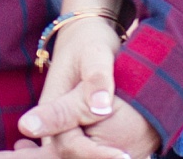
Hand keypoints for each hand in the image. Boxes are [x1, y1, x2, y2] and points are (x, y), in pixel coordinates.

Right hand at [14, 17, 121, 156]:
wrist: (84, 35)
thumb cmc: (88, 41)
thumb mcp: (94, 53)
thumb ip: (96, 78)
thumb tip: (101, 107)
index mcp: (51, 107)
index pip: (68, 145)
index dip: (97, 154)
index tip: (124, 156)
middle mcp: (53, 123)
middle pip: (72, 155)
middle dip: (101, 157)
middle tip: (130, 155)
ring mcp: (65, 127)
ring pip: (79, 154)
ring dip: (102, 155)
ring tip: (131, 152)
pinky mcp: (78, 128)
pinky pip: (89, 146)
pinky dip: (105, 151)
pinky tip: (124, 149)